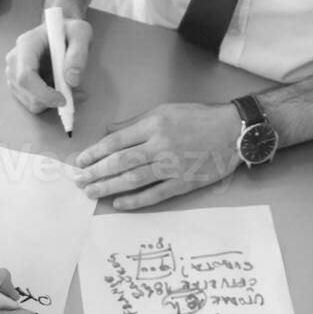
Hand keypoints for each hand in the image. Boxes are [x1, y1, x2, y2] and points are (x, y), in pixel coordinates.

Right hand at [4, 16, 90, 112]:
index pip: (26, 76)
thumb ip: (79, 54)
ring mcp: (13, 74)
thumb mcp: (81, 33)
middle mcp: (15, 60)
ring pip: (31, 102)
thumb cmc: (69, 31)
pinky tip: (61, 90)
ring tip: (71, 89)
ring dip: (53, 102)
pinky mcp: (18, 86)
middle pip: (28, 93)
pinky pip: (34, 103)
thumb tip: (72, 79)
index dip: (43, 93)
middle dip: (52, 100)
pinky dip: (50, 103)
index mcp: (26, 45)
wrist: (60, 33)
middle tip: (75, 94)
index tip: (63, 99)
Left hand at [74, 103, 240, 209]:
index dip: (95, 152)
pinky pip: (155, 194)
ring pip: (134, 179)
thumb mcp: (165, 110)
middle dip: (96, 172)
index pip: (116, 141)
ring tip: (91, 192)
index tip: (80, 161)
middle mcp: (160, 145)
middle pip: (120, 162)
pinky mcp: (184, 182)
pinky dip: (135, 200)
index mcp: (154, 125)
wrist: (233, 131)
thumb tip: (109, 131)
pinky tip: (118, 203)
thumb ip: (136, 123)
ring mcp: (172, 166)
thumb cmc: (199, 118)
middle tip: (79, 180)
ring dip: (109, 187)